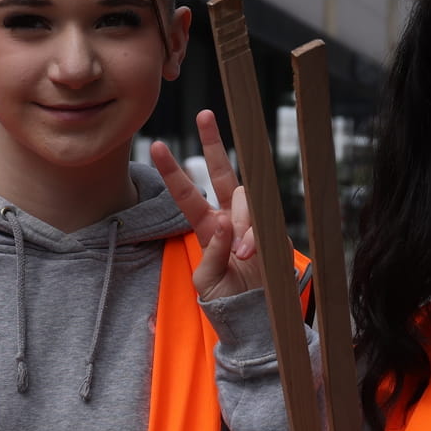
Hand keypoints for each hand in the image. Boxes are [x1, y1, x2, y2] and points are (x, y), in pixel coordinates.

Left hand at [151, 111, 261, 299]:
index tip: (156, 146)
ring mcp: (252, 222)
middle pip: (222, 173)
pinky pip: (263, 224)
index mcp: (207, 226)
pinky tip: (249, 254)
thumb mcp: (207, 281)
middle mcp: (228, 218)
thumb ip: (213, 253)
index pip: (187, 193)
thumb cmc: (226, 299)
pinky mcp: (273, 232)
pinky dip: (254, 240)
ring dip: (241, 225)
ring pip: (244, 200)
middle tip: (203, 115)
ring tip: (242, 255)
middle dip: (212, 143)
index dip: (172, 171)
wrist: (254, 316)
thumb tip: (226, 225)